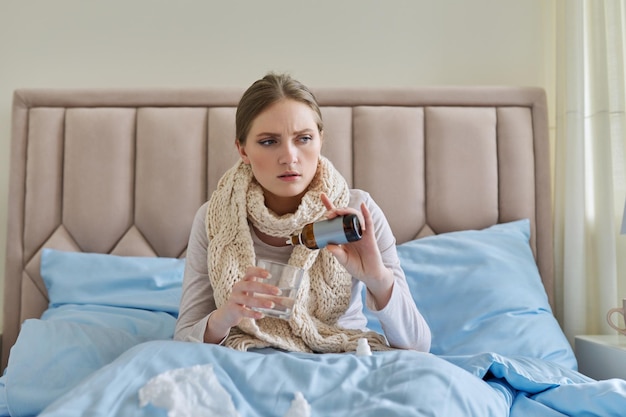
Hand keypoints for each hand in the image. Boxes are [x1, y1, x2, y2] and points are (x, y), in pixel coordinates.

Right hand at [203, 265, 280, 342]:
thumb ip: (270, 297)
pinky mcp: (233, 309)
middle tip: (278, 291)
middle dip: (265, 288)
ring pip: (247, 299)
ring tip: (272, 305)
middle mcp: (238, 287)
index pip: (249, 271)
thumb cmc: (245, 302)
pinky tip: (261, 315)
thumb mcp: (255, 296)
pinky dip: (252, 313)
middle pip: (250, 285)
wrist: (227, 314)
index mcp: (244, 281)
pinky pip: (243, 311)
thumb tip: (289, 301)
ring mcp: (234, 298)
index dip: (258, 271)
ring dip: (260, 301)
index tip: (269, 275)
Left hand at [319, 193, 393, 308]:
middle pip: (345, 215)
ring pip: (355, 217)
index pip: (336, 218)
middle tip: (329, 214)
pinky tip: (363, 206)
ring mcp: (361, 232)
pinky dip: (366, 214)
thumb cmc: (356, 266)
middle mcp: (352, 230)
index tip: (322, 195)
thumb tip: (328, 246)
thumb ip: (337, 253)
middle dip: (336, 211)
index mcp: (343, 234)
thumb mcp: (343, 260)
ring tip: (339, 212)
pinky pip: (369, 223)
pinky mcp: (370, 236)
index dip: (329, 206)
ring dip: (347, 212)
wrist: (369, 275)